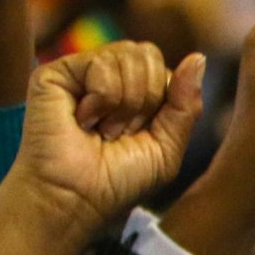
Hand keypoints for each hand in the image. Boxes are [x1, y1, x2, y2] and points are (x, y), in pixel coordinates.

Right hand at [0, 44, 206, 254]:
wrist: (75, 199)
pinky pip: (102, 62)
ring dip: (124, 103)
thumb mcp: (168, 147)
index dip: (163, 104)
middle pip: (149, 54)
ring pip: (129, 54)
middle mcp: (108, 76)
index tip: (140, 135)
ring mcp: (82, 72)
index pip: (167, 70)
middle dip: (145, 100)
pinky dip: (102, 98)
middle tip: (119, 133)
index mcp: (135, 91)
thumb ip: (186, 104)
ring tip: (101, 129)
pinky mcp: (56, 72)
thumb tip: (198, 57)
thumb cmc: (118, 182)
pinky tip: (82, 119)